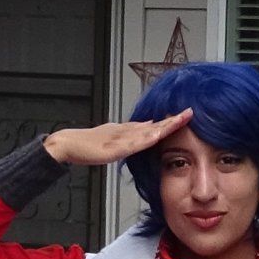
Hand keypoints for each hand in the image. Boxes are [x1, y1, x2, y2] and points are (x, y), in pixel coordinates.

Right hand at [43, 110, 192, 168]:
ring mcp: (121, 138)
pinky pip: (134, 142)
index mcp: (127, 130)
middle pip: (155, 124)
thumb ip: (131, 132)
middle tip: (190, 112)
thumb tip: (149, 126)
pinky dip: (147, 137)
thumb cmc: (87, 143)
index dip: (170, 120)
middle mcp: (127, 131)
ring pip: (148, 130)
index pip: (153, 125)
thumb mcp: (113, 136)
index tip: (185, 115)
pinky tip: (158, 134)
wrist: (68, 144)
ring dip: (165, 125)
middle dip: (173, 119)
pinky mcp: (114, 147)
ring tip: (181, 119)